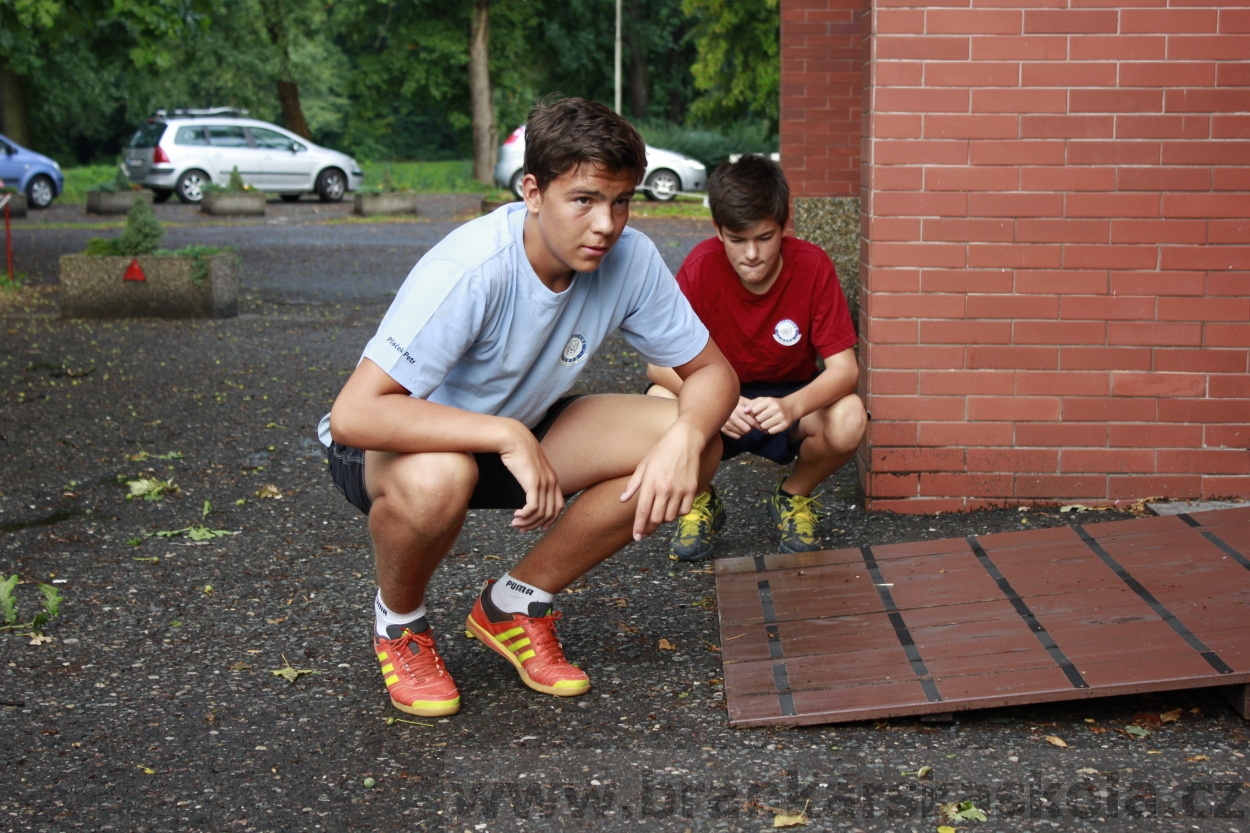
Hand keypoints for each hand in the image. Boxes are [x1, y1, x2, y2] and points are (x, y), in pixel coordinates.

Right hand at [498, 424, 563, 531]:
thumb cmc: (519, 453)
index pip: (558, 507)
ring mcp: (544, 483)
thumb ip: (534, 479)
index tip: (538, 527)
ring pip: (541, 513)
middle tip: (521, 528)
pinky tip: (516, 515)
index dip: (550, 520)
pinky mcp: (534, 483)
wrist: (514, 439)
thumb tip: (530, 490)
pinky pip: (533, 508)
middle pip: (550, 514)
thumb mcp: (531, 468)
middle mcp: (552, 483)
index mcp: (553, 480)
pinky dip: (525, 515)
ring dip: (527, 522)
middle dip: (535, 525)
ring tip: (515, 522)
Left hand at [619, 420, 703, 540]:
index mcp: (650, 483)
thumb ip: (633, 484)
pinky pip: (684, 511)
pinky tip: (673, 508)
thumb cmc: (661, 451)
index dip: (639, 527)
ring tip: (659, 515)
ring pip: (670, 517)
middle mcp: (665, 489)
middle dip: (649, 528)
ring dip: (663, 520)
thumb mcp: (643, 465)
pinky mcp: (691, 489)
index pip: (642, 511)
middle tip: (646, 531)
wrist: (685, 440)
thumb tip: (622, 500)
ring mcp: (680, 490)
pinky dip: (678, 513)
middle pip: (656, 518)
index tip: (637, 537)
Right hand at [720, 396, 757, 438]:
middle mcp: (731, 418)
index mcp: (738, 410)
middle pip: (748, 429)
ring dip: (745, 430)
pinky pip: (737, 437)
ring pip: (742, 433)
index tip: (760, 424)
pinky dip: (739, 433)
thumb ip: (751, 405)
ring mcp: (726, 424)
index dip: (758, 423)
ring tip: (743, 423)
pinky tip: (738, 427)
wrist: (721, 404)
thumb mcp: (745, 401)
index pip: (752, 422)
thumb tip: (753, 411)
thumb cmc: (737, 403)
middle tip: (750, 422)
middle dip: (751, 427)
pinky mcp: (723, 430)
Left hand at [743, 396, 794, 434]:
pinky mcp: (784, 425)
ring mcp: (781, 417)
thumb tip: (744, 411)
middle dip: (758, 420)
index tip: (756, 413)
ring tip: (767, 422)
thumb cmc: (773, 404)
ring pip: (763, 426)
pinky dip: (770, 430)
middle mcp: (776, 408)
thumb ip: (752, 404)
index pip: (753, 410)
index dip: (753, 413)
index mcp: (769, 401)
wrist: (791, 408)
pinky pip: (770, 431)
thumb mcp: (763, 400)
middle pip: (758, 419)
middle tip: (762, 418)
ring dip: (763, 426)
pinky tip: (772, 425)